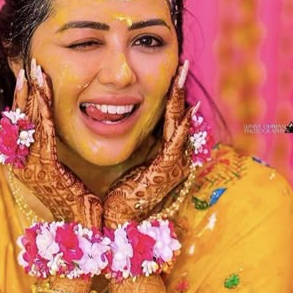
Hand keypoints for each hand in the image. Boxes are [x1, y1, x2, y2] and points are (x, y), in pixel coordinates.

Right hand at [12, 59, 102, 227]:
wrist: (84, 229)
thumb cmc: (79, 199)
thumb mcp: (61, 170)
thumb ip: (54, 149)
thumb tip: (53, 126)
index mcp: (25, 161)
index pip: (21, 122)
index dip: (25, 96)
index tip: (31, 73)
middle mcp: (21, 163)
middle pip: (19, 117)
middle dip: (25, 89)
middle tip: (30, 63)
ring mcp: (30, 167)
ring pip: (27, 122)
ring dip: (31, 94)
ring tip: (35, 71)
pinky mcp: (43, 171)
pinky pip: (41, 134)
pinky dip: (41, 112)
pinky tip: (44, 95)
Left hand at [103, 60, 197, 228]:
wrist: (107, 228)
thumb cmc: (108, 199)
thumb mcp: (116, 168)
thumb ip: (118, 147)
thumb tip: (107, 124)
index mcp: (158, 157)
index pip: (165, 119)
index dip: (169, 96)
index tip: (170, 71)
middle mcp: (170, 159)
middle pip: (177, 117)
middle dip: (179, 90)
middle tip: (182, 63)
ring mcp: (171, 164)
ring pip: (179, 123)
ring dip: (180, 97)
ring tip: (182, 71)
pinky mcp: (166, 171)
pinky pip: (175, 140)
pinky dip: (179, 121)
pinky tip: (185, 105)